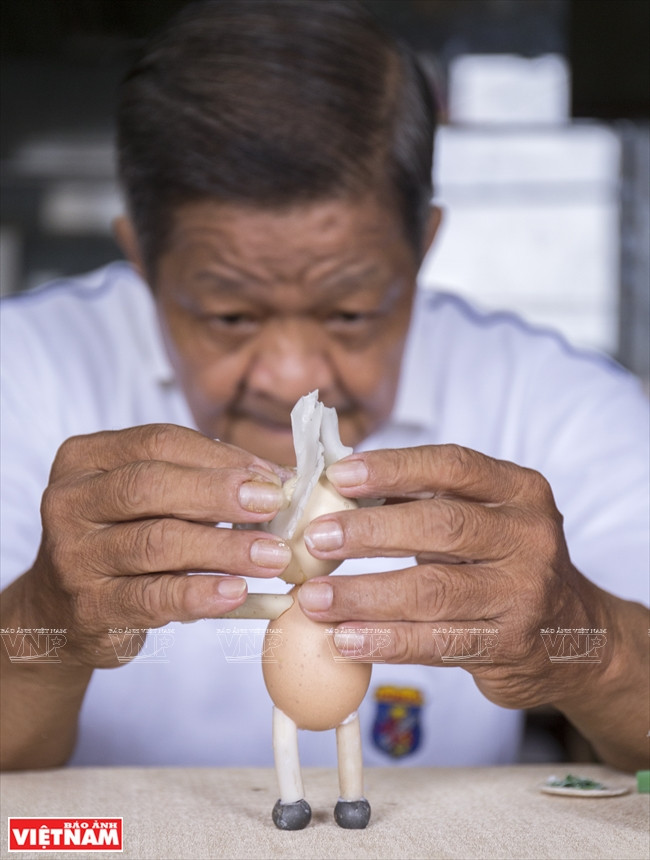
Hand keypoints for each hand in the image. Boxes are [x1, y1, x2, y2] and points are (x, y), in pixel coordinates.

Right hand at [21, 424, 290, 667]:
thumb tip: (278, 479)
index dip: (220, 457)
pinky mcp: (88, 608)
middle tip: (273, 505)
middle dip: (219, 494)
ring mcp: (74, 557)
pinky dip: (200, 594)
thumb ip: (198, 480)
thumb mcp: (146, 499)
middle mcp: (70, 502)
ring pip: (155, 542)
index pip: (159, 442)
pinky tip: (237, 592)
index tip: (271, 476)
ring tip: (272, 555)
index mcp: (84, 459)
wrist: (59, 610)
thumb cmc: (121, 539)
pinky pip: (151, 598)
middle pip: (151, 486)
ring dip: (223, 548)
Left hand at [297, 444, 612, 711]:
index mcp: (519, 491)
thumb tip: (335, 487)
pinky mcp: (508, 644)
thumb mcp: (481, 518)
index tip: (339, 476)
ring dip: (365, 595)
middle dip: (370, 531)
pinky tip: (346, 639)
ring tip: (314, 598)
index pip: (452, 466)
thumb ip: (422, 500)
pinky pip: (438, 642)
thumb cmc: (504, 563)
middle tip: (316, 538)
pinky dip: (386, 641)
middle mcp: (528, 537)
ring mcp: (523, 593)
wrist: (573, 636)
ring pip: (433, 591)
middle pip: (442, 526)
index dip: (392, 468)